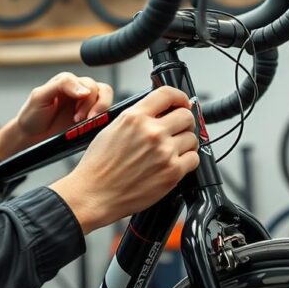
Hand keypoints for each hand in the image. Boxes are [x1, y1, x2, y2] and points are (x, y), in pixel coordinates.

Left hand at [0, 73, 112, 160]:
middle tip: (80, 119)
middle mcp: (78, 90)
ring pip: (105, 98)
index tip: (79, 113)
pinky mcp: (90, 117)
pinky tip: (90, 126)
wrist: (30, 136)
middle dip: (93, 106)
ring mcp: (86, 103)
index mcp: (67, 82)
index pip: (86, 82)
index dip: (86, 97)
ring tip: (86, 123)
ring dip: (100, 110)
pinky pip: (105, 113)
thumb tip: (85, 90)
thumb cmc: (32, 115)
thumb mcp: (40, 96)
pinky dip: (102, 118)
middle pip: (100, 89)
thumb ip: (62, 85)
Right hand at [49, 87, 198, 233]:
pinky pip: (194, 159)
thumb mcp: (112, 129)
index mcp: (134, 117)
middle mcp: (151, 131)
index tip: (182, 102)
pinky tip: (174, 163)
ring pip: (192, 138)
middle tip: (177, 130)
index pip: (167, 94)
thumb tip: (158, 113)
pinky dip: (187, 161)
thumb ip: (137, 118)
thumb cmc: (98, 165)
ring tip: (172, 150)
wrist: (94, 193)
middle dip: (183, 122)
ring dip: (185, 143)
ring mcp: (164, 152)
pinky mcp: (172, 172)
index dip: (179, 97)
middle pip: (186, 115)